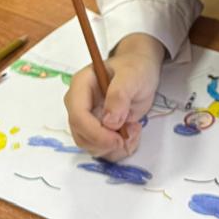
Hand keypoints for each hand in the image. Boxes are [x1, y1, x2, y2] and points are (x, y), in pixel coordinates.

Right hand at [65, 33, 164, 159]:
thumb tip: (109, 122)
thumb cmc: (134, 68)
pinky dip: (120, 149)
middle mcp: (78, 104)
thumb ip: (119, 95)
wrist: (140, 70)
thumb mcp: (131, 76)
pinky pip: (103, 150)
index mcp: (80, 86)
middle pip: (82, 136)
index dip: (96, 133)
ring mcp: (87, 119)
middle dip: (107, 143)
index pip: (78, 116)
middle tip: (133, 132)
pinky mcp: (97, 131)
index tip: (119, 139)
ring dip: (116, 147)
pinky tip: (132, 132)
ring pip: (92, 147)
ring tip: (134, 128)